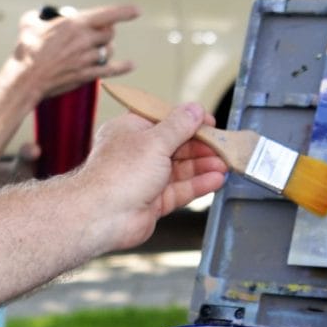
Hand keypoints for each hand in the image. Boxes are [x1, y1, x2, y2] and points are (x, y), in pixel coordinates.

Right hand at [11, 1, 137, 101]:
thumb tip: (39, 15)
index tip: (137, 11)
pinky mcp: (86, 74)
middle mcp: (85, 40)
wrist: (26, 78)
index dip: (125, 12)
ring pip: (109, 50)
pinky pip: (110, 69)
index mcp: (75, 24)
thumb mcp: (28, 24)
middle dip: (106, 32)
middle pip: (109, 34)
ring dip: (106, 49)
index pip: (107, 15)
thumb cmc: (26, 50)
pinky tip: (131, 65)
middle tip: (98, 34)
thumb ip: (37, 16)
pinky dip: (122, 67)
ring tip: (96, 50)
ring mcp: (87, 58)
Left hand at [73, 97, 229, 248]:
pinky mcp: (153, 201)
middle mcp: (137, 153)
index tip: (210, 123)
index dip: (189, 120)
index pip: (165, 119)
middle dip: (202, 145)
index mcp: (131, 130)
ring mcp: (145, 178)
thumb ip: (179, 126)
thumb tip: (195, 109)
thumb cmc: (118, 175)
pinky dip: (198, 184)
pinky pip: (180, 189)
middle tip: (224, 146)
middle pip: (176, 144)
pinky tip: (216, 180)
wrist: (102, 216)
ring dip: (203, 165)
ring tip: (225, 164)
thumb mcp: (155, 141)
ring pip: (181, 169)